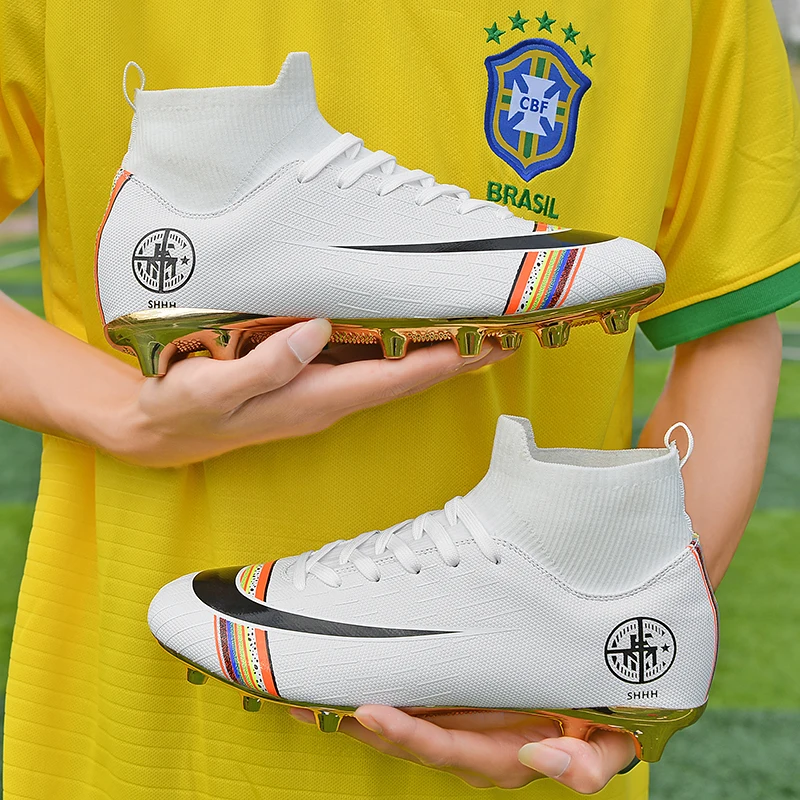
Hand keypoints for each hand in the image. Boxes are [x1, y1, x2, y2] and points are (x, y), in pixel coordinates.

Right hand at [109, 319, 510, 466]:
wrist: (162, 430)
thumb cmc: (183, 407)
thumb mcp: (215, 388)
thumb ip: (267, 364)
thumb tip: (320, 330)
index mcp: (315, 399)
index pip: (393, 379)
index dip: (443, 362)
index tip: (487, 345)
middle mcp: (330, 398)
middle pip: (408, 379)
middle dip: (459, 359)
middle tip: (507, 335)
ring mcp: (323, 393)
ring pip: (395, 374)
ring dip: (439, 356)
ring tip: (480, 334)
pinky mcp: (312, 383)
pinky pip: (371, 368)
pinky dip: (404, 353)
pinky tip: (418, 337)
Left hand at [290, 705, 635, 793]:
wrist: (608, 684)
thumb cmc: (607, 712)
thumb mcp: (612, 738)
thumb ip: (588, 760)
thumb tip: (544, 760)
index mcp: (509, 753)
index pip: (450, 749)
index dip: (410, 736)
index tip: (372, 714)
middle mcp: (478, 739)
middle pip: (412, 736)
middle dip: (363, 723)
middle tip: (317, 701)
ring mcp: (466, 716)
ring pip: (407, 716)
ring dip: (360, 707)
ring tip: (313, 689)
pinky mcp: (460, 690)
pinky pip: (417, 691)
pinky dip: (382, 684)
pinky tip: (347, 672)